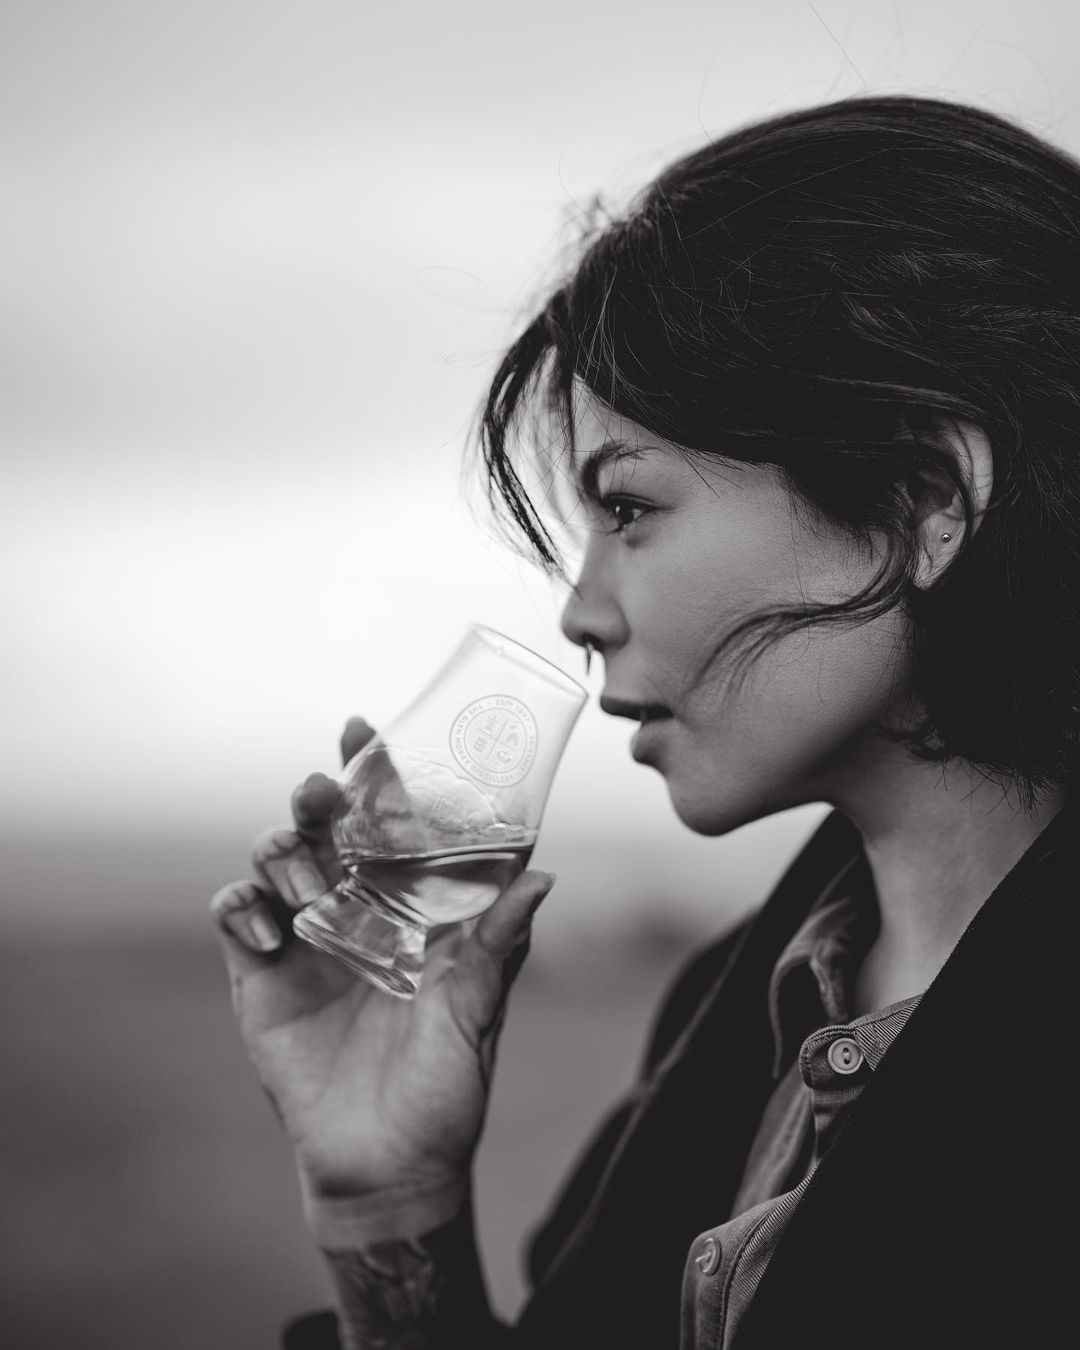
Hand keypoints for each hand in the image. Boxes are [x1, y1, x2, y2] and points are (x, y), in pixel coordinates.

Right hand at [210, 716, 554, 1224]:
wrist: (384, 1169)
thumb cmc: (445, 1091)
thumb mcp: (476, 1016)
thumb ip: (497, 948)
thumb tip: (541, 875)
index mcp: (417, 909)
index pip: (398, 825)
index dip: (382, 775)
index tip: (368, 728)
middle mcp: (361, 909)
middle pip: (331, 826)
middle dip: (322, 793)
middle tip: (325, 791)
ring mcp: (307, 937)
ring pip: (279, 854)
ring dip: (285, 849)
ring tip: (308, 888)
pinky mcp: (260, 973)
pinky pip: (235, 912)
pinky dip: (241, 905)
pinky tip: (266, 931)